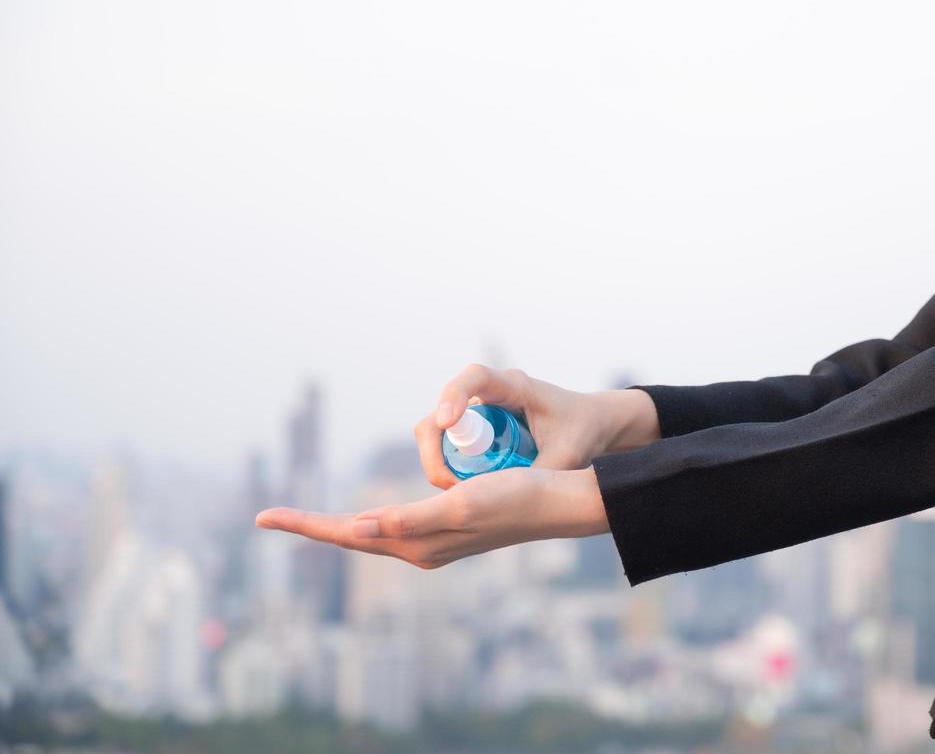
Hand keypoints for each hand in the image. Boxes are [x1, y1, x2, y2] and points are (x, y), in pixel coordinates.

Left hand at [254, 466, 609, 568]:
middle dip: (311, 527)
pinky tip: (366, 516)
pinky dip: (369, 519)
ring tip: (303, 520)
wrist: (557, 502)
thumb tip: (361, 528)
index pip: (348, 535)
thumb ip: (411, 519)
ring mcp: (434, 539)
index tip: (264, 516)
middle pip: (352, 537)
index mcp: (418, 545)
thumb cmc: (516, 499)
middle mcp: (421, 547)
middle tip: (267, 517)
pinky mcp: (448, 525)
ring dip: (336, 526)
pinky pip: (394, 525)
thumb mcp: (460, 504)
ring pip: (371, 533)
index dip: (306, 525)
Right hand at [416, 364, 658, 488]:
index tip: (446, 423)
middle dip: (435, 449)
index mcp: (515, 386)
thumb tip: (506, 504)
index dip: (453, 396)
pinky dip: (447, 468)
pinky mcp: (476, 430)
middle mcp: (490, 394)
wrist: (592, 425)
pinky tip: (463, 491)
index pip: (475, 377)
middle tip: (448, 484)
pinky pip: (448, 446)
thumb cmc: (582, 431)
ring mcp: (479, 411)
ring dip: (439, 462)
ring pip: (438, 431)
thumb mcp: (567, 456)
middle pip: (441, 412)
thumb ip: (541, 473)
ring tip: (458, 493)